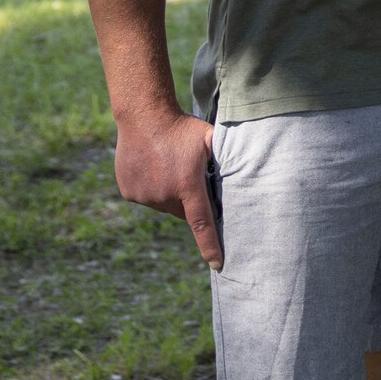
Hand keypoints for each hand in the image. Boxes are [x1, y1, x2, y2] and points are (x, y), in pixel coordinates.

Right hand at [114, 109, 221, 268]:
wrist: (143, 115)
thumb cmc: (184, 127)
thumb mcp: (211, 140)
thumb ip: (227, 159)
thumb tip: (251, 172)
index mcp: (188, 185)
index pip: (203, 224)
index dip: (211, 246)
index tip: (218, 264)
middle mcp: (164, 195)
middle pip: (183, 212)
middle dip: (190, 203)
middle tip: (192, 179)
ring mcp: (144, 195)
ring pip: (164, 205)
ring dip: (171, 194)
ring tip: (171, 167)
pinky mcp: (129, 192)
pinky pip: (147, 198)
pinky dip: (153, 189)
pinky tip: (155, 166)